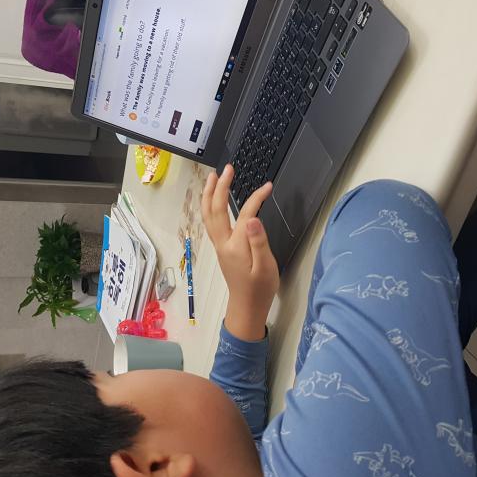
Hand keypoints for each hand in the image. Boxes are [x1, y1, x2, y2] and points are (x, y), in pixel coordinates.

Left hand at [201, 164, 278, 340]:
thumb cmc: (259, 289)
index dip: (256, 198)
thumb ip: (259, 242)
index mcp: (235, 246)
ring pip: (208, 214)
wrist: (247, 307)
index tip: (268, 186)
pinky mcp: (221, 248)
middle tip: (226, 169)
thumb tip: (253, 219)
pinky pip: (210, 221)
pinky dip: (210, 206)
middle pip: (216, 209)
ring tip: (212, 177)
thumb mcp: (265, 267)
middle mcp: (223, 243)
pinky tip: (213, 200)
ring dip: (209, 194)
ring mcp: (219, 245)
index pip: (245, 214)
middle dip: (219, 186)